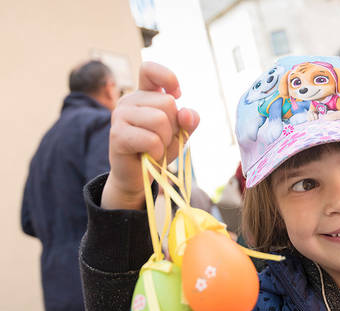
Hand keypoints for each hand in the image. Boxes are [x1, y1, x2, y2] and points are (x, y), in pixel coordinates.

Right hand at [102, 62, 199, 209]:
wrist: (138, 177)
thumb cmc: (158, 150)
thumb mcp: (179, 134)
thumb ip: (188, 121)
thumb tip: (187, 114)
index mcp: (143, 95)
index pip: (149, 70)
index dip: (167, 78)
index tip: (177, 94)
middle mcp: (128, 101)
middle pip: (167, 103)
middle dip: (173, 127)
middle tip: (162, 140)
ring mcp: (120, 116)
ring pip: (160, 120)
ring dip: (166, 141)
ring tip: (155, 148)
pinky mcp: (117, 135)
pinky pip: (151, 140)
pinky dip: (158, 152)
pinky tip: (149, 156)